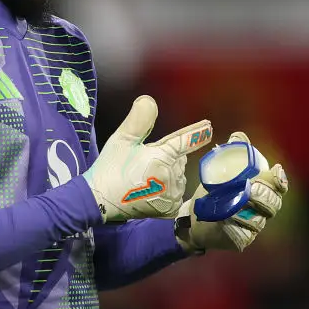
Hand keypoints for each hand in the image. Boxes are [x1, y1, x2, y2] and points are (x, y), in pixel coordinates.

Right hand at [84, 95, 212, 221]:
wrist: (100, 200)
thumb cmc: (111, 168)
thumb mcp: (122, 140)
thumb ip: (139, 119)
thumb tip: (150, 100)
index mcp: (162, 157)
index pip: (185, 141)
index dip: (197, 133)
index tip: (208, 127)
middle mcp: (171, 176)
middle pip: (179, 159)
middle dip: (168, 156)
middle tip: (145, 161)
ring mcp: (171, 194)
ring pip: (179, 174)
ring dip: (169, 172)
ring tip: (146, 176)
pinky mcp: (169, 208)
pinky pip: (176, 191)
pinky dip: (168, 187)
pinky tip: (153, 188)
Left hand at [175, 132, 287, 252]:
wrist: (194, 218)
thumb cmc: (213, 193)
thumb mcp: (221, 172)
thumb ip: (231, 154)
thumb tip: (238, 136)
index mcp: (261, 192)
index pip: (278, 186)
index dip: (280, 180)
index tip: (275, 171)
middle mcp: (261, 211)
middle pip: (273, 204)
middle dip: (264, 195)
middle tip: (251, 187)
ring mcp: (253, 228)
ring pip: (259, 220)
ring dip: (247, 211)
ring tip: (235, 204)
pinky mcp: (241, 240)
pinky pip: (243, 234)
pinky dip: (235, 226)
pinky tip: (226, 221)